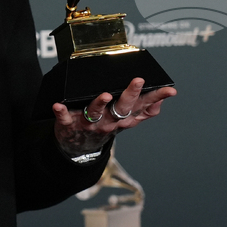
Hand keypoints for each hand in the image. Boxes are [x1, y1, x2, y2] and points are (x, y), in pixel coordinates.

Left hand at [52, 78, 176, 156]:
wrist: (78, 146)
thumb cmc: (105, 124)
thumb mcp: (126, 120)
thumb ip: (144, 110)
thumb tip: (162, 100)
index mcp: (123, 118)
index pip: (143, 107)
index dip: (156, 98)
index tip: (169, 89)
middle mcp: (109, 121)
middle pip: (122, 108)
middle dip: (130, 95)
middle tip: (138, 80)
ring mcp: (89, 123)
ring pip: (95, 113)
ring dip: (100, 103)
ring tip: (105, 95)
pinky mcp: (69, 124)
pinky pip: (65, 118)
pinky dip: (61, 112)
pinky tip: (58, 105)